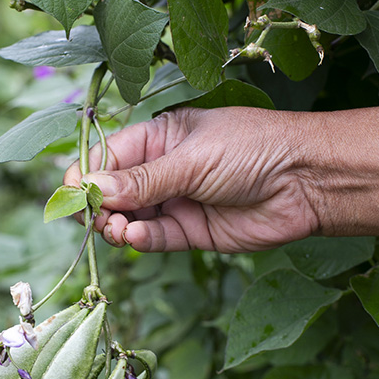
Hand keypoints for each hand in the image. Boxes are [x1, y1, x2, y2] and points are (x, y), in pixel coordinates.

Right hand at [64, 107, 320, 252]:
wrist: (305, 181)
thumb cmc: (252, 149)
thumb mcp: (192, 158)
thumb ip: (143, 179)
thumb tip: (90, 187)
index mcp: (160, 137)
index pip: (109, 156)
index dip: (86, 174)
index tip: (72, 193)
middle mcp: (163, 170)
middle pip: (113, 191)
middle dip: (98, 205)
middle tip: (94, 216)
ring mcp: (176, 202)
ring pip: (130, 218)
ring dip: (116, 225)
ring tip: (116, 228)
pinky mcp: (191, 232)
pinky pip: (155, 238)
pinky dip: (139, 240)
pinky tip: (133, 236)